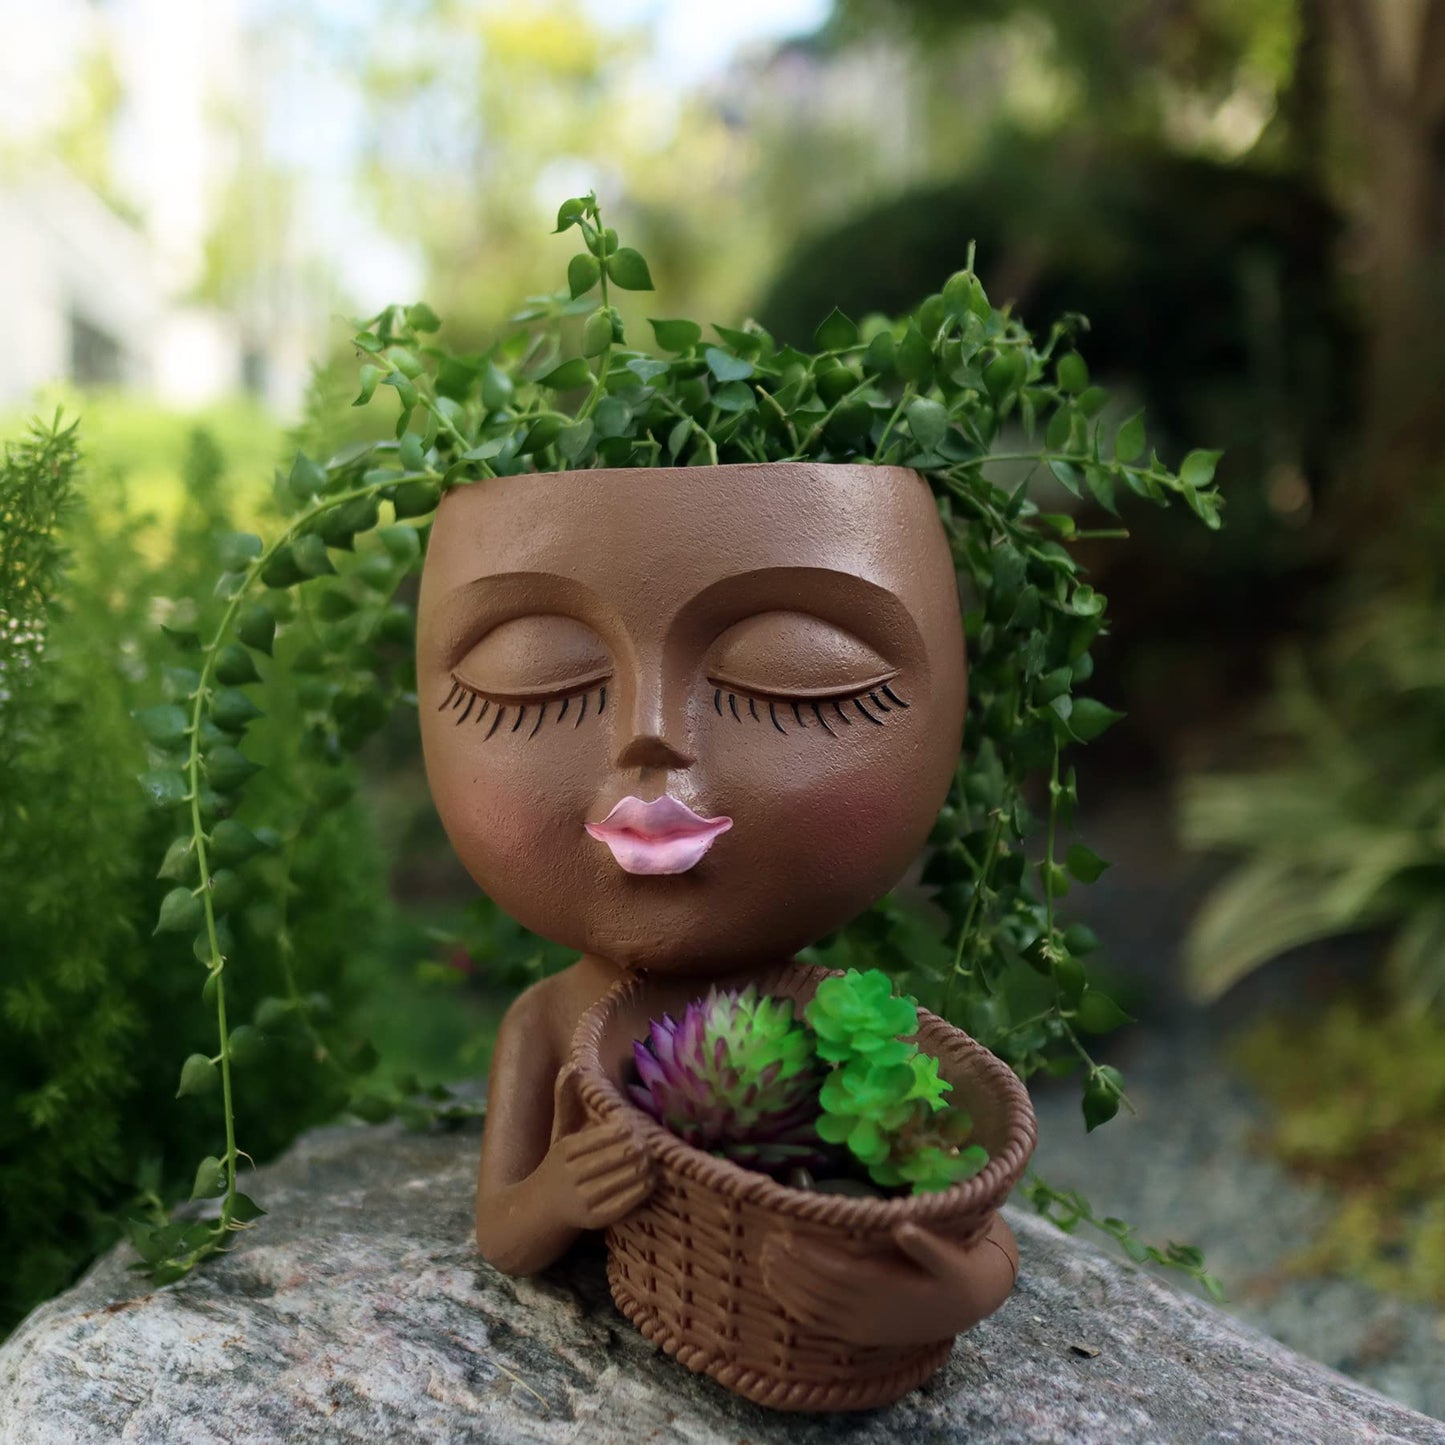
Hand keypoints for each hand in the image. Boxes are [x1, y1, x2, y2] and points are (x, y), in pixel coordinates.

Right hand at [548, 1061, 654, 1229]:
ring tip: (653, 1158)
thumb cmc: (559, 1165)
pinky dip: (642, 1189)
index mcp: (565, 1151)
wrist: (540, 1210)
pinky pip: (626, 1202)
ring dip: (644, 1166)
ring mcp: (584, 1200)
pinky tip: (650, 1180)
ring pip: (624, 1178)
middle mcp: (572, 1176)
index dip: (624, 1130)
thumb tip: (573, 1065)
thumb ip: (567, 1101)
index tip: (635, 1125)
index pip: (602, 1136)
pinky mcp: (595, 1220)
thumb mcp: (561, 1133)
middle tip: (650, 1141)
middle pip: (617, 1156)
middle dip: (638, 1147)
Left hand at [759, 1213, 1018, 1346]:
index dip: (808, 1254)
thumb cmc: (953, 1273)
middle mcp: (868, 1309)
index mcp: (886, 1286)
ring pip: (813, 1308)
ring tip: (763, 1259)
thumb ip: (927, 1245)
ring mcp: (860, 1324)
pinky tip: (777, 1288)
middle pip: (817, 1289)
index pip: (836, 1271)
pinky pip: (819, 1323)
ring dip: (785, 1286)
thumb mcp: (950, 1258)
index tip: (784, 1232)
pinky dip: (793, 1307)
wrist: (963, 1307)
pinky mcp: (858, 1332)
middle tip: (765, 1240)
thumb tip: (904, 1226)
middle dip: (789, 1266)